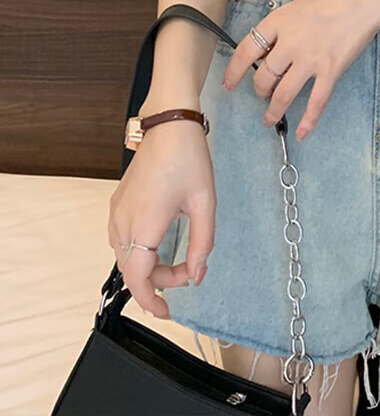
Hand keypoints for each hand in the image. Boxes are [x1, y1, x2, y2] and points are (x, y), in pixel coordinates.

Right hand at [107, 119, 215, 318]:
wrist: (169, 125)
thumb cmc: (188, 158)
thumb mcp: (205, 203)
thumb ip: (202, 244)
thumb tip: (196, 275)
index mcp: (145, 222)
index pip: (137, 277)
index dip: (150, 300)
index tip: (167, 312)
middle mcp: (123, 220)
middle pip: (132, 270)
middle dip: (159, 281)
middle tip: (189, 273)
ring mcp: (116, 212)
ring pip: (125, 256)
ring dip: (149, 267)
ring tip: (179, 261)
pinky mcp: (117, 204)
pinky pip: (122, 240)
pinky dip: (140, 252)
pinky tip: (160, 245)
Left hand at [221, 0, 379, 140]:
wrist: (363, 0)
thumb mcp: (296, 8)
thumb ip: (280, 30)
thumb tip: (269, 53)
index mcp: (277, 23)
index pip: (245, 52)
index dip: (233, 72)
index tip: (228, 84)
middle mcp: (289, 43)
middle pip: (263, 77)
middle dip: (259, 91)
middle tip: (261, 96)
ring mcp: (310, 58)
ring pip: (283, 94)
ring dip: (274, 111)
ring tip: (270, 119)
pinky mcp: (330, 70)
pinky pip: (316, 101)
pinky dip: (308, 120)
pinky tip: (302, 131)